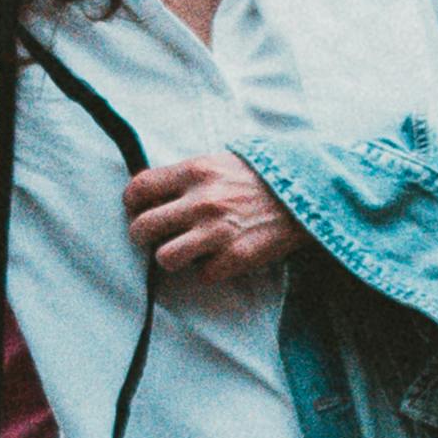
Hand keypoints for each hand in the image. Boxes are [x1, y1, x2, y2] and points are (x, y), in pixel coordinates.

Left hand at [121, 152, 291, 290]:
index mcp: (194, 171)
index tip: (139, 210)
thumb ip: (183, 177)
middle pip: (141, 228)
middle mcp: (200, 200)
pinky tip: (220, 257)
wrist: (306, 193)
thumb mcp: (217, 163)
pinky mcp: (235, 257)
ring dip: (172, 258)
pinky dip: (208, 270)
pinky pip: (201, 275)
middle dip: (144, 236)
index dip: (132, 204)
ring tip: (186, 252)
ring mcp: (216, 230)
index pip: (138, 189)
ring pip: (164, 257)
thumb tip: (148, 195)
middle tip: (159, 236)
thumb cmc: (257, 178)